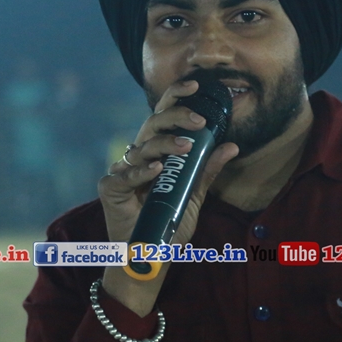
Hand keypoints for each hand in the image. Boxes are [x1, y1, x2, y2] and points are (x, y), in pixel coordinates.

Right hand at [97, 79, 237, 314]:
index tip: (196, 84)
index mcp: (157, 151)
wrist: (151, 257)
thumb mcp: (194, 195)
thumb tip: (231, 145)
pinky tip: (157, 169)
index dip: (177, 96)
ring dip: (165, 144)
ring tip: (186, 147)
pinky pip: (124, 175)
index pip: (165, 116)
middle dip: (176, 116)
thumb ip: (207, 170)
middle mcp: (139, 156)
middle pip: (153, 124)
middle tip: (199, 121)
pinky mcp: (110, 188)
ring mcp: (122, 171)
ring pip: (142, 147)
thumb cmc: (169, 224)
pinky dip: (142, 172)